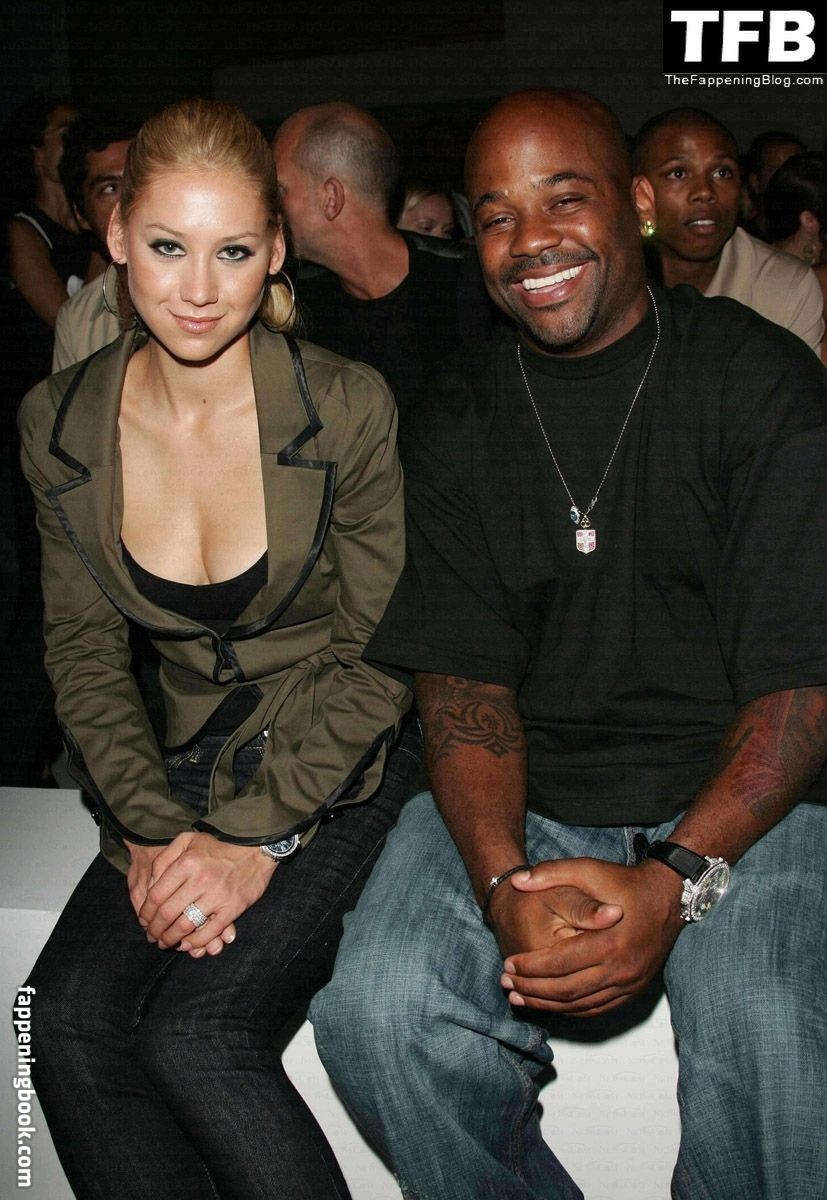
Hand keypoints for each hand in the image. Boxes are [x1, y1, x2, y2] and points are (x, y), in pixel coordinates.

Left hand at [125, 836, 235, 957]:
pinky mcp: (233, 907)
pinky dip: (196, 943)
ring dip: (171, 939)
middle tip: (152, 936)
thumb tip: (150, 884)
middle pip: (167, 914)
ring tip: (166, 943)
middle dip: (155, 930)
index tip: (144, 921)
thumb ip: (165, 858)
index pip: (155, 896)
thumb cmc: (218, 845)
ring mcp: (218, 895)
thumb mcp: (188, 840)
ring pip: (185, 926)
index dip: (145, 913)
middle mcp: (200, 880)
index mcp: (186, 863)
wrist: (257, 847)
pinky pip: (210, 932)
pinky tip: (187, 944)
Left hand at [499, 858, 683, 1016]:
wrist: (667, 895)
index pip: (559, 963)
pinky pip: (598, 1008)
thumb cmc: (624, 882)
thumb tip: (517, 881)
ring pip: (581, 1005)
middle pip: (567, 990)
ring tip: (521, 998)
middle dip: (533, 990)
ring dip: (548, 1005)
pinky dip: (572, 1009)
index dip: (530, 967)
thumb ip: (551, 873)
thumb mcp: (588, 869)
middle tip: (508, 984)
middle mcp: (621, 969)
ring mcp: (631, 983)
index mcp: (608, 942)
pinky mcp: (635, 990)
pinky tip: (552, 1004)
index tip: (508, 964)